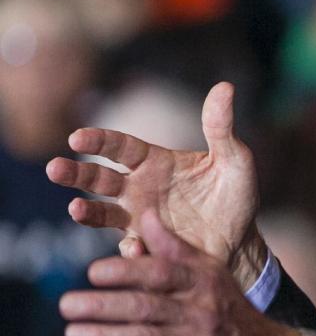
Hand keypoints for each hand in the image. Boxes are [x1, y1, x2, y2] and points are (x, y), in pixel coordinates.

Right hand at [46, 82, 266, 286]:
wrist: (242, 241)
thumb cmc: (236, 196)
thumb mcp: (235, 161)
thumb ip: (222, 128)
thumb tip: (225, 86)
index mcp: (156, 162)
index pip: (120, 147)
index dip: (99, 142)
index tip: (77, 138)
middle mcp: (139, 188)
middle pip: (98, 178)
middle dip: (75, 173)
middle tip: (54, 168)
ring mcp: (139, 219)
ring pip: (101, 213)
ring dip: (86, 212)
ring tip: (76, 209)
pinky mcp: (149, 246)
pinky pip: (130, 248)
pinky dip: (130, 248)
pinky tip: (136, 247)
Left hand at [59, 209, 299, 335]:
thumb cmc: (226, 308)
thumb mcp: (209, 272)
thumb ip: (173, 248)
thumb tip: (144, 215)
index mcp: (202, 280)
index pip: (161, 272)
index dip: (125, 271)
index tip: (92, 272)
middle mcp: (201, 310)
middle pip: (144, 306)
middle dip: (101, 306)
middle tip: (66, 304)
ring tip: (72, 334)